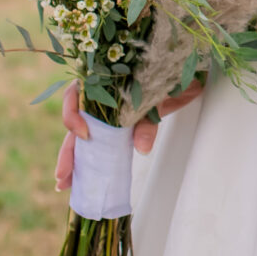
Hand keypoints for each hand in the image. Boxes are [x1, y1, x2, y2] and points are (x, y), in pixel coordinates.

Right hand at [52, 83, 204, 190]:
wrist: (192, 73)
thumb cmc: (174, 76)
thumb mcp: (162, 95)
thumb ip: (148, 120)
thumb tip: (141, 148)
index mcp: (105, 79)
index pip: (75, 95)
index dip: (73, 115)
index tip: (85, 134)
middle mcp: (101, 95)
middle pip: (75, 123)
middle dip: (68, 149)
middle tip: (64, 175)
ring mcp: (107, 112)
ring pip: (83, 135)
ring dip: (73, 158)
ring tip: (66, 182)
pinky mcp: (119, 125)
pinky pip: (100, 142)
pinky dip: (91, 159)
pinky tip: (81, 178)